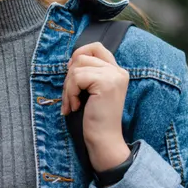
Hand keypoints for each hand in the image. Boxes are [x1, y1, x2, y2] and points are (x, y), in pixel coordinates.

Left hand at [61, 41, 130, 170]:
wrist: (104, 139)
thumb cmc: (95, 119)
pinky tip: (75, 106)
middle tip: (69, 96)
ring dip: (68, 87)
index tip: (72, 74)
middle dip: (69, 76)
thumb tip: (71, 61)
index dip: (79, 55)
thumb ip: (89, 74)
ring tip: (71, 104)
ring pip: (77, 67)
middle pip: (82, 56)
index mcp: (117, 71)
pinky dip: (70, 93)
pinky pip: (77, 78)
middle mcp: (119, 71)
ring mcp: (114, 76)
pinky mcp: (106, 83)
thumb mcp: (93, 91)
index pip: (96, 47)